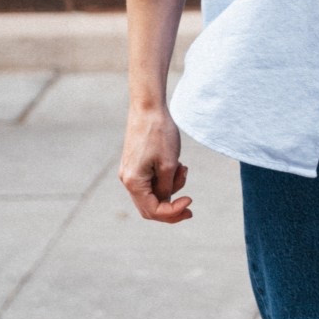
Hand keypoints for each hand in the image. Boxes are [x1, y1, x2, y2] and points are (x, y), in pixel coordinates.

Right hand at [119, 104, 192, 222]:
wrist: (148, 107)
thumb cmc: (159, 133)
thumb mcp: (169, 164)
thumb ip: (167, 188)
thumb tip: (166, 201)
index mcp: (134, 182)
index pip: (153, 210)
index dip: (173, 212)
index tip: (190, 201)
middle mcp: (128, 180)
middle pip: (150, 207)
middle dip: (171, 208)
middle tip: (190, 206)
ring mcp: (130, 172)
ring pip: (153, 194)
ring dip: (172, 188)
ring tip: (183, 168)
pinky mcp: (135, 164)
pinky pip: (151, 181)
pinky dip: (166, 178)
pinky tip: (178, 165)